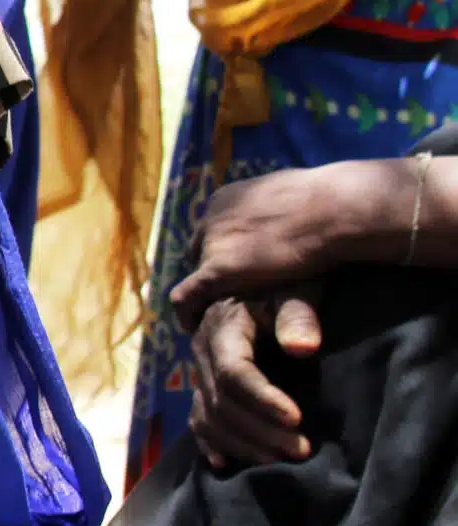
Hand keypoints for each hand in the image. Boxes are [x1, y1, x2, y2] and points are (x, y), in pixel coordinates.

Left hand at [169, 162, 403, 330]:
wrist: (337, 209)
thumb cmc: (333, 203)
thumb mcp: (300, 199)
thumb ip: (288, 208)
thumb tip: (306, 212)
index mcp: (230, 198)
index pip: (213, 229)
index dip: (222, 250)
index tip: (234, 268)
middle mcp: (213, 217)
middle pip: (200, 250)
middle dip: (212, 270)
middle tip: (225, 295)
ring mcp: (213, 242)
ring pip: (198, 274)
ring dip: (207, 292)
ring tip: (212, 313)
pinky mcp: (217, 270)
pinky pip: (187, 297)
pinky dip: (188, 312)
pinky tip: (193, 326)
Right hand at [187, 292, 321, 469]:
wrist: (260, 275)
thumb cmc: (285, 285)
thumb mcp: (295, 290)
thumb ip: (298, 315)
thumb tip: (303, 348)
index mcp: (221, 326)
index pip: (233, 372)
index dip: (262, 399)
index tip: (297, 419)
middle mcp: (201, 351)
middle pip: (220, 401)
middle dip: (260, 430)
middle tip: (301, 450)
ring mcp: (198, 370)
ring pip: (208, 416)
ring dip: (242, 444)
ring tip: (281, 460)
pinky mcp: (203, 385)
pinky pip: (198, 419)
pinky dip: (210, 443)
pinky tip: (225, 464)